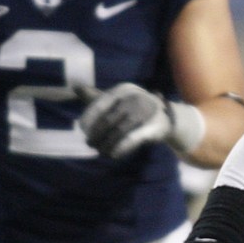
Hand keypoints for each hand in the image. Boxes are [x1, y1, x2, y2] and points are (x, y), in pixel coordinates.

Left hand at [77, 83, 204, 158]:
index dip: (89, 118)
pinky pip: (133, 139)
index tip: (83, 130)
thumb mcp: (118, 100)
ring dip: (107, 143)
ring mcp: (146, 112)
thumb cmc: (137, 108)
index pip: (100, 104)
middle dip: (97, 134)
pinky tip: (114, 154)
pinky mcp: (155, 128)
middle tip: (90, 144)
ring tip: (100, 151)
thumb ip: (97, 97)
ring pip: (120, 130)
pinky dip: (121, 148)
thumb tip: (76, 88)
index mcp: (124, 89)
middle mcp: (135, 97)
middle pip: (109, 119)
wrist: (167, 117)